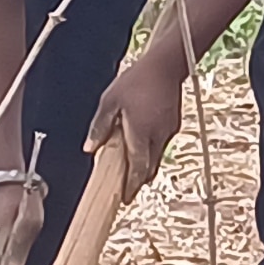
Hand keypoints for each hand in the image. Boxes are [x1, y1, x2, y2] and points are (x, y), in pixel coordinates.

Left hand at [85, 53, 186, 190]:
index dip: (132, 186)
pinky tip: (142, 143)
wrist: (165, 66)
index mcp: (140, 132)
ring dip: (145, 165)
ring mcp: (168, 132)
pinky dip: (152, 150)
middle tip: (127, 188)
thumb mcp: (109, 101)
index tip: (126, 198)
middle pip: (149, 168)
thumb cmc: (135, 81)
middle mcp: (157, 136)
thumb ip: (100, 127)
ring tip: (132, 166)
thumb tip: (90, 148)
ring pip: (157, 157)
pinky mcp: (174, 126)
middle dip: (138, 180)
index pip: (138, 168)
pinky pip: (162, 144)